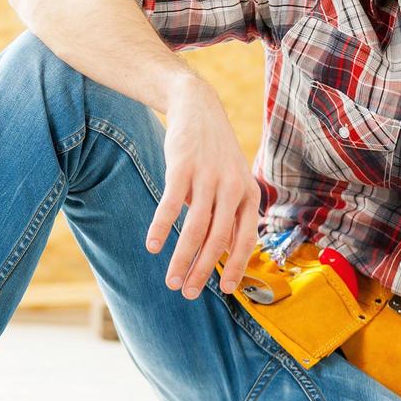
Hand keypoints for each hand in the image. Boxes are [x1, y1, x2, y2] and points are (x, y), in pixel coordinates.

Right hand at [145, 75, 259, 300]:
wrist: (198, 108)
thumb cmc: (215, 153)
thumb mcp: (233, 181)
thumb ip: (231, 215)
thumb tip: (227, 253)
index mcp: (248, 194)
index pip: (246, 239)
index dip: (236, 266)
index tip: (224, 290)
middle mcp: (232, 187)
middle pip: (218, 239)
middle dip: (202, 270)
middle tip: (186, 292)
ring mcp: (208, 177)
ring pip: (195, 228)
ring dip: (181, 258)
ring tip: (170, 279)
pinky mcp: (183, 167)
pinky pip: (170, 206)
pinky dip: (161, 228)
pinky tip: (152, 246)